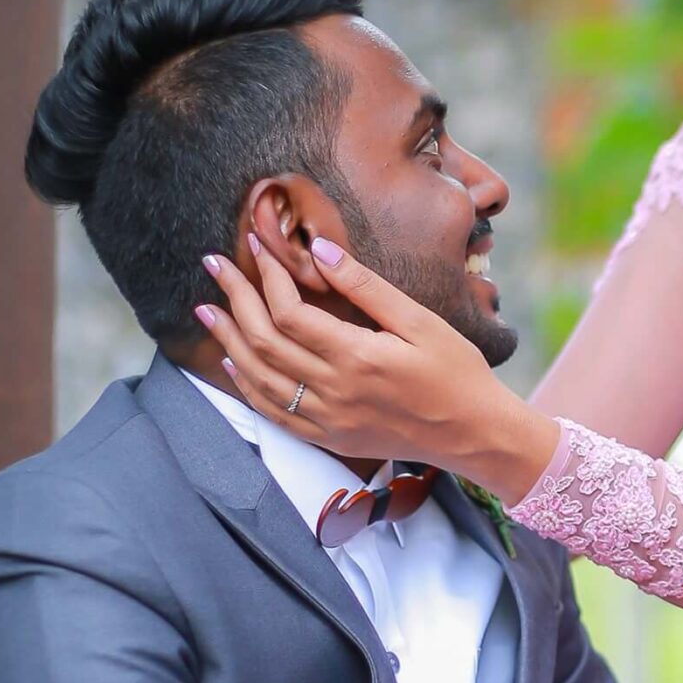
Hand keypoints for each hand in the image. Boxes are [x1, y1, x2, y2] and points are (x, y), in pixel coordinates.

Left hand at [195, 236, 552, 493]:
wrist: (474, 434)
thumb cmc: (456, 372)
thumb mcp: (420, 321)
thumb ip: (367, 288)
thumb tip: (321, 252)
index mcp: (356, 358)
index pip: (290, 312)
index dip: (267, 276)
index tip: (255, 245)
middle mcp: (334, 392)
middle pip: (264, 341)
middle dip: (235, 298)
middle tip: (213, 266)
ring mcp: (328, 420)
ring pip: (260, 378)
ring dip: (229, 341)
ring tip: (208, 310)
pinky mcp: (330, 438)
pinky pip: (274, 415)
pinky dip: (248, 388)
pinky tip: (235, 364)